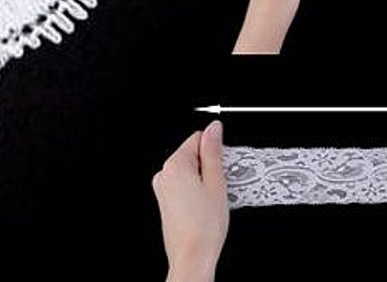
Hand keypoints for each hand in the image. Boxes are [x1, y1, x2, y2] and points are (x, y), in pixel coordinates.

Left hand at [153, 121, 228, 281]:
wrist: (191, 258)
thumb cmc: (203, 228)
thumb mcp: (216, 183)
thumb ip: (214, 152)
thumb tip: (214, 128)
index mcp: (175, 164)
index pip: (198, 138)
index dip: (215, 150)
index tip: (224, 165)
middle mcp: (164, 174)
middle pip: (192, 155)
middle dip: (209, 167)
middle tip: (220, 187)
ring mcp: (163, 189)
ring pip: (189, 172)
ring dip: (203, 181)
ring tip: (213, 201)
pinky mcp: (165, 202)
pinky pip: (183, 186)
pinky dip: (195, 192)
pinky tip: (205, 208)